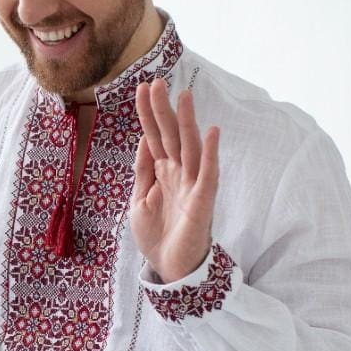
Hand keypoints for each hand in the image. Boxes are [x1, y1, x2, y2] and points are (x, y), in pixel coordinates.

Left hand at [131, 77, 219, 282]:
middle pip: (170, 135)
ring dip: (187, 122)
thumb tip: (143, 140)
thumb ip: (143, 171)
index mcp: (162, 172)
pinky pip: (209, 173)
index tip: (141, 88)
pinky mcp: (203, 201)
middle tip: (156, 82)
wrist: (170, 269)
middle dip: (163, 109)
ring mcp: (192, 185)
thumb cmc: (157, 235)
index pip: (154, 136)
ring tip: (184, 96)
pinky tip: (212, 132)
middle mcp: (179, 173)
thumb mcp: (139, 200)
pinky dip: (210, 153)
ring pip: (189, 147)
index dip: (148, 114)